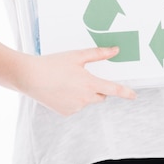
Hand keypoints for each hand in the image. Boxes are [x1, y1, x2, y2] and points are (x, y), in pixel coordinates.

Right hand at [16, 46, 136, 116]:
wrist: (29, 77)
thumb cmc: (53, 64)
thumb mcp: (77, 56)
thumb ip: (98, 54)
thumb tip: (115, 50)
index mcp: (90, 84)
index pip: (113, 89)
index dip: (125, 92)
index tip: (134, 95)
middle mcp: (85, 98)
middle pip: (101, 96)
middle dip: (98, 89)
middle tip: (85, 78)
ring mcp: (75, 107)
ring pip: (87, 101)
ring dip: (84, 94)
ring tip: (66, 82)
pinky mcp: (66, 112)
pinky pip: (76, 106)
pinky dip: (72, 100)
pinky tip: (60, 90)